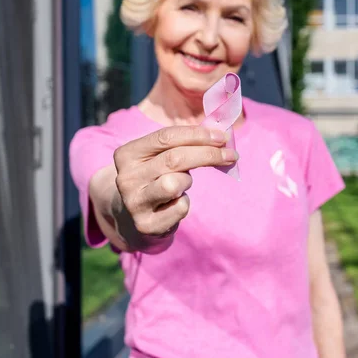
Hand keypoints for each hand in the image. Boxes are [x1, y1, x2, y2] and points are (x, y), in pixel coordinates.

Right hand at [113, 126, 237, 237]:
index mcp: (127, 155)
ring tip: (183, 183)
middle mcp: (126, 178)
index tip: (222, 136)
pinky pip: (180, 208)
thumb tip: (221, 134)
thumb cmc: (154, 179)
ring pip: (175, 183)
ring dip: (187, 180)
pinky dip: (184, 203)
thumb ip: (183, 144)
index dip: (197, 135)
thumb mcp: (159, 158)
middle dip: (208, 154)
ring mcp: (134, 203)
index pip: (166, 137)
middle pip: (175, 158)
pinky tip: (175, 204)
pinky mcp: (146, 224)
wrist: (131, 218)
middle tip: (230, 154)